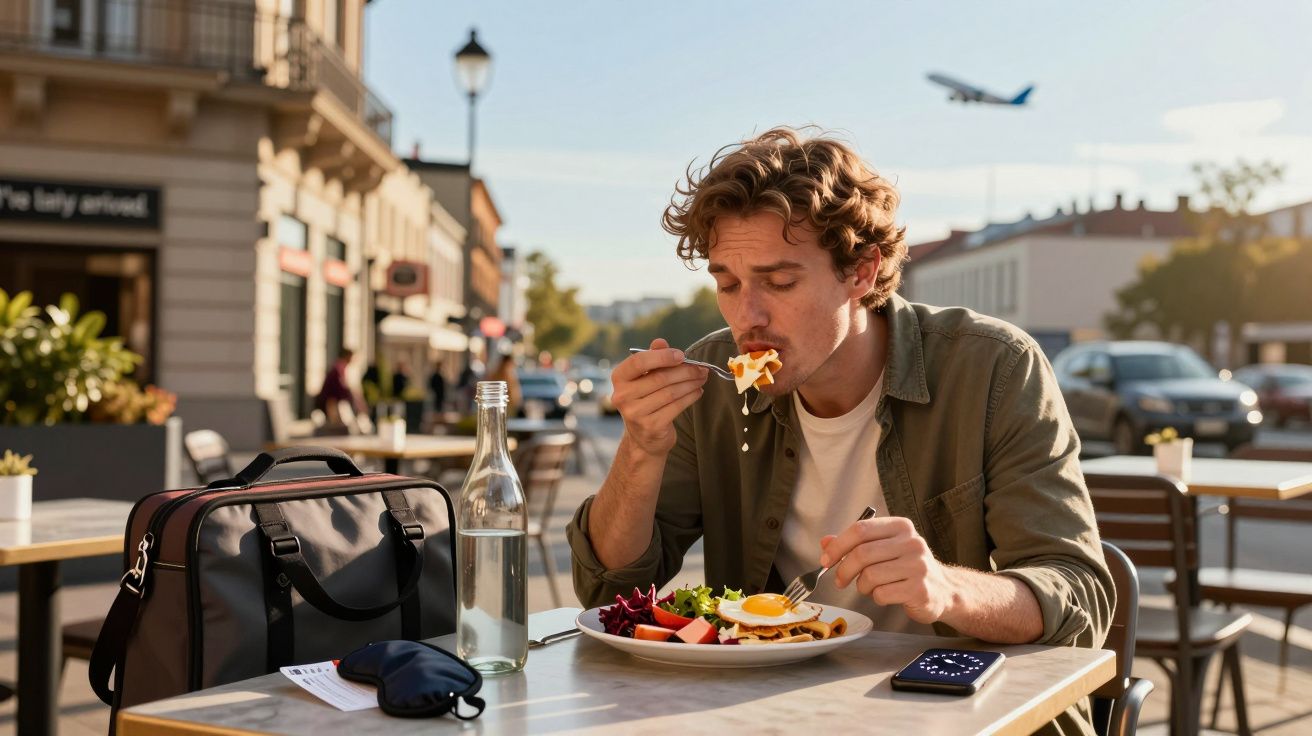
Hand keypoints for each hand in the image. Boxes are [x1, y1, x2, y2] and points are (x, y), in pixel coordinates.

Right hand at [609, 338, 708, 456]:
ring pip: (671, 392)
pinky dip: (690, 397)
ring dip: (691, 383)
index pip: (639, 362)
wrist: (643, 438)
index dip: (662, 357)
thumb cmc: (646, 400)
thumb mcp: (645, 378)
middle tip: (702, 368)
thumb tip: (660, 342)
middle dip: (685, 371)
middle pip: (660, 378)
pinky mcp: (651, 427)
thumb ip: (652, 358)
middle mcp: (622, 396)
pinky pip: (676, 407)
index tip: (682, 355)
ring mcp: (635, 413)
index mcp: (619, 378)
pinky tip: (697, 391)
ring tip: (702, 378)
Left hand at [820, 516, 954, 624]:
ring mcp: (918, 566)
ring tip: (868, 587)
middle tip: (840, 580)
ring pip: (870, 575)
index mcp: (901, 527)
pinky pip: (882, 593)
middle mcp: (912, 542)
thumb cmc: (907, 568)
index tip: (826, 560)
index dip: (838, 546)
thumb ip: (855, 544)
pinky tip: (885, 594)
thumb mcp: (884, 549)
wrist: (944, 590)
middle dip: (844, 569)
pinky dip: (876, 597)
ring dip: (861, 586)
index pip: (860, 529)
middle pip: (862, 553)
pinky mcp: (920, 589)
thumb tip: (825, 542)